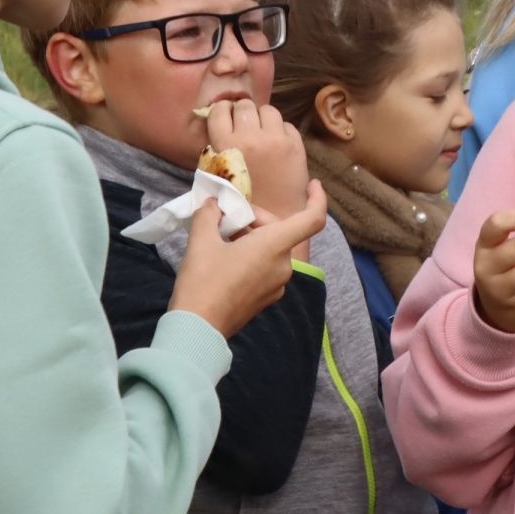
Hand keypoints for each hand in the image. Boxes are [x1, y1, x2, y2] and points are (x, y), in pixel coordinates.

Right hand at [170, 181, 329, 337]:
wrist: (197, 329)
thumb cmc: (202, 281)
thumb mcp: (201, 241)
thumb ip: (210, 215)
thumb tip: (213, 203)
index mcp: (275, 247)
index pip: (313, 219)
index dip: (317, 199)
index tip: (313, 184)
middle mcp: (284, 265)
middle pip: (282, 230)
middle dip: (256, 219)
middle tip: (225, 216)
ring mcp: (278, 284)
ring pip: (272, 249)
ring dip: (251, 237)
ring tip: (219, 236)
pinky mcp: (267, 298)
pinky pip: (266, 267)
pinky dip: (252, 255)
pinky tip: (224, 257)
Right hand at [205, 99, 309, 218]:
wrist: (275, 216)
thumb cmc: (241, 200)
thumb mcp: (216, 174)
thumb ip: (216, 148)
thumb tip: (218, 122)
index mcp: (226, 144)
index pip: (220, 110)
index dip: (222, 109)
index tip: (226, 113)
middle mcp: (251, 137)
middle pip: (245, 105)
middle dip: (243, 111)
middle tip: (244, 121)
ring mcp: (276, 139)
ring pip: (269, 110)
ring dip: (263, 117)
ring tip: (261, 129)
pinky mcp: (296, 145)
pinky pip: (286, 125)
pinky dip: (280, 130)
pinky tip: (276, 142)